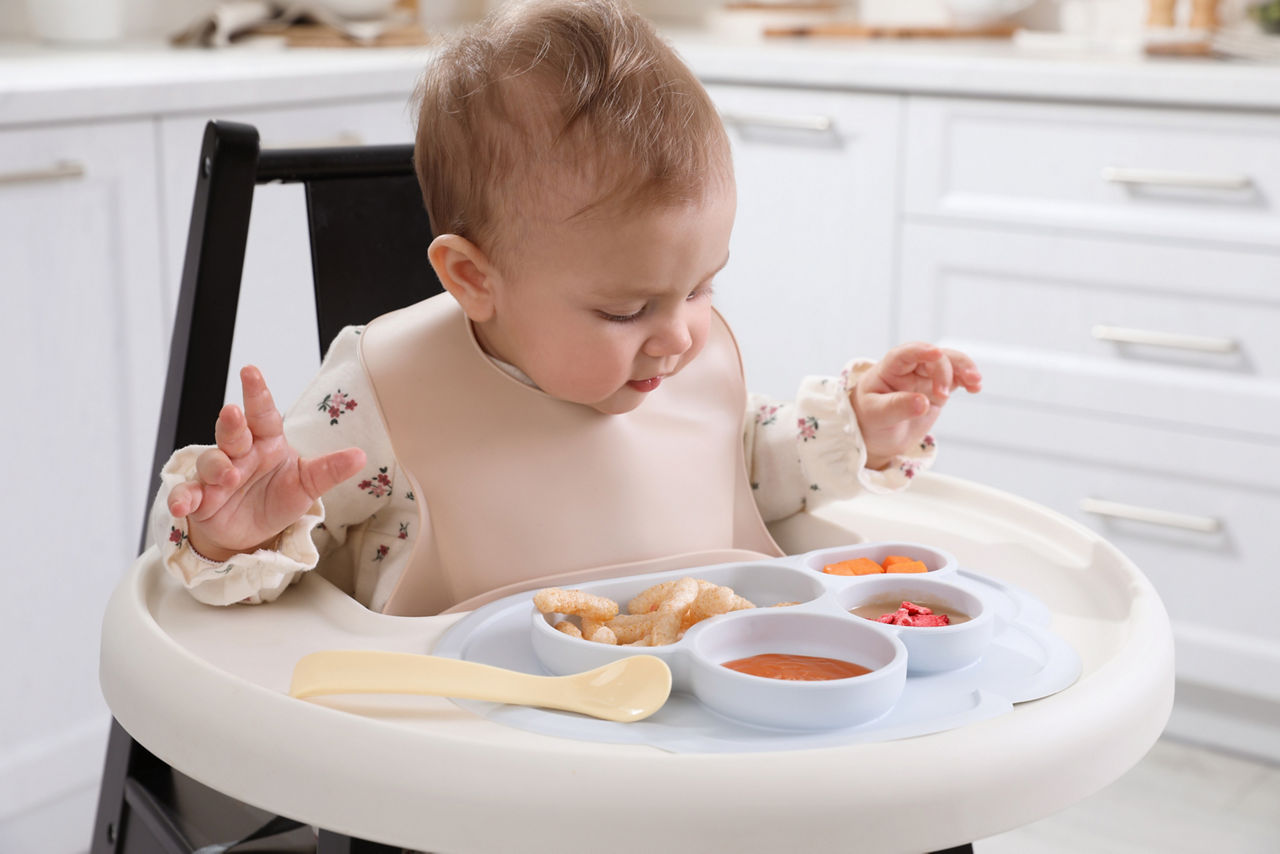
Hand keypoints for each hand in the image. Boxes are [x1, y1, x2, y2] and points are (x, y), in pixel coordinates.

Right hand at [167, 366, 365, 561]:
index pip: (262, 413)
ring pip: (211, 461)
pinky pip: (187, 494)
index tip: (250, 371)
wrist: (253, 531)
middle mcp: (239, 453)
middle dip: (231, 422)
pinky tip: (184, 504)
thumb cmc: (279, 497)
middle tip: (233, 412)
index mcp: (266, 442)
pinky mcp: (201, 499)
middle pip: (232, 431)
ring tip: (229, 475)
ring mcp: (217, 475)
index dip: (257, 393)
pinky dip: (183, 497)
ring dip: (216, 466)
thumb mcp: (308, 484)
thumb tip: (360, 456)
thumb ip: (329, 469)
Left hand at [851, 343, 980, 470]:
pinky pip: (956, 378)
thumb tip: (923, 402)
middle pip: (932, 358)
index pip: (904, 354)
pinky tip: (975, 388)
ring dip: (963, 368)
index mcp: (889, 368)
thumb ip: (898, 407)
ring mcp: (926, 376)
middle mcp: (910, 368)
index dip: (920, 351)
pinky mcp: (938, 388)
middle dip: (943, 371)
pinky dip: (967, 380)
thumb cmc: (871, 419)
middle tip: (942, 396)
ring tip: (975, 383)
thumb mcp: (877, 415)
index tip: (935, 353)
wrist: (878, 434)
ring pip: (949, 362)